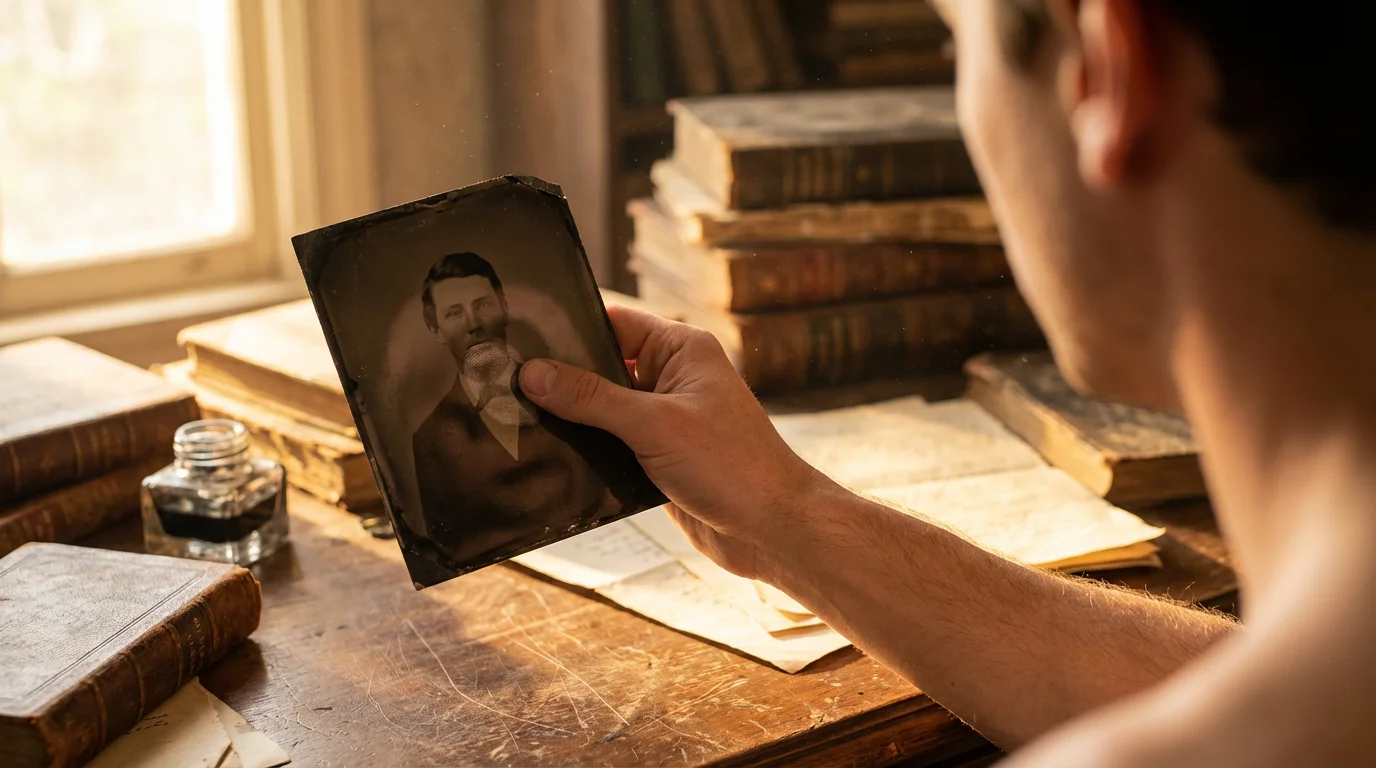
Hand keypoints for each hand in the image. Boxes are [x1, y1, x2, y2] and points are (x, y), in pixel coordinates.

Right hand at [518, 306, 824, 579]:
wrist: (771, 530)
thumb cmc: (732, 466)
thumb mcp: (653, 424)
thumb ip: (591, 397)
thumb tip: (534, 373)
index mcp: (682, 350)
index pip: (614, 323)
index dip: (569, 328)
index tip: (519, 337)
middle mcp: (674, 379)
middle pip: (603, 367)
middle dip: (563, 379)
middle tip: (506, 383)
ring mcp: (666, 421)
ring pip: (603, 411)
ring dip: (573, 420)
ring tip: (518, 420)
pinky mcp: (659, 459)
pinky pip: (612, 446)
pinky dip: (587, 452)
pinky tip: (551, 459)